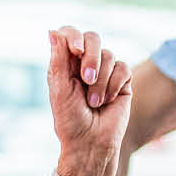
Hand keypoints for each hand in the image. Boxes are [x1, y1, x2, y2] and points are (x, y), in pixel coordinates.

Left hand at [46, 27, 134, 175]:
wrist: (91, 144)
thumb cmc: (70, 120)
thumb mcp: (60, 89)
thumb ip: (58, 59)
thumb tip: (52, 31)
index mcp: (65, 63)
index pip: (70, 34)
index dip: (73, 35)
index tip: (76, 49)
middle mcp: (85, 64)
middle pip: (93, 38)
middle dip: (91, 57)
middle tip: (87, 79)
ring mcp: (105, 72)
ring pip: (109, 55)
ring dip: (101, 80)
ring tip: (94, 102)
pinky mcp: (122, 81)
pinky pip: (123, 68)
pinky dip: (114, 84)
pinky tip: (108, 101)